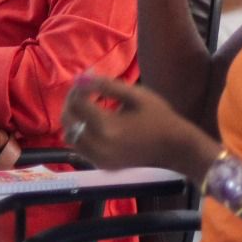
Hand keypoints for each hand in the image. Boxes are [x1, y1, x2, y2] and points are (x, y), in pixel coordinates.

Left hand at [62, 74, 217, 176]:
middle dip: (71, 102)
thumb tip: (81, 77)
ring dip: (73, 118)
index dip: (78, 88)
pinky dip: (80, 132)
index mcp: (107, 127)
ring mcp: (98, 159)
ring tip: (86, 105)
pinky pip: (80, 147)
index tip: (87, 78)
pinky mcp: (101, 164)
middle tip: (83, 90)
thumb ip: (107, 85)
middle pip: (68, 120)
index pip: (78, 103)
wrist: (173, 147)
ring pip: (69, 136)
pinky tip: (93, 122)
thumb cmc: (159, 117)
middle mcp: (98, 146)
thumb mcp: (137, 95)